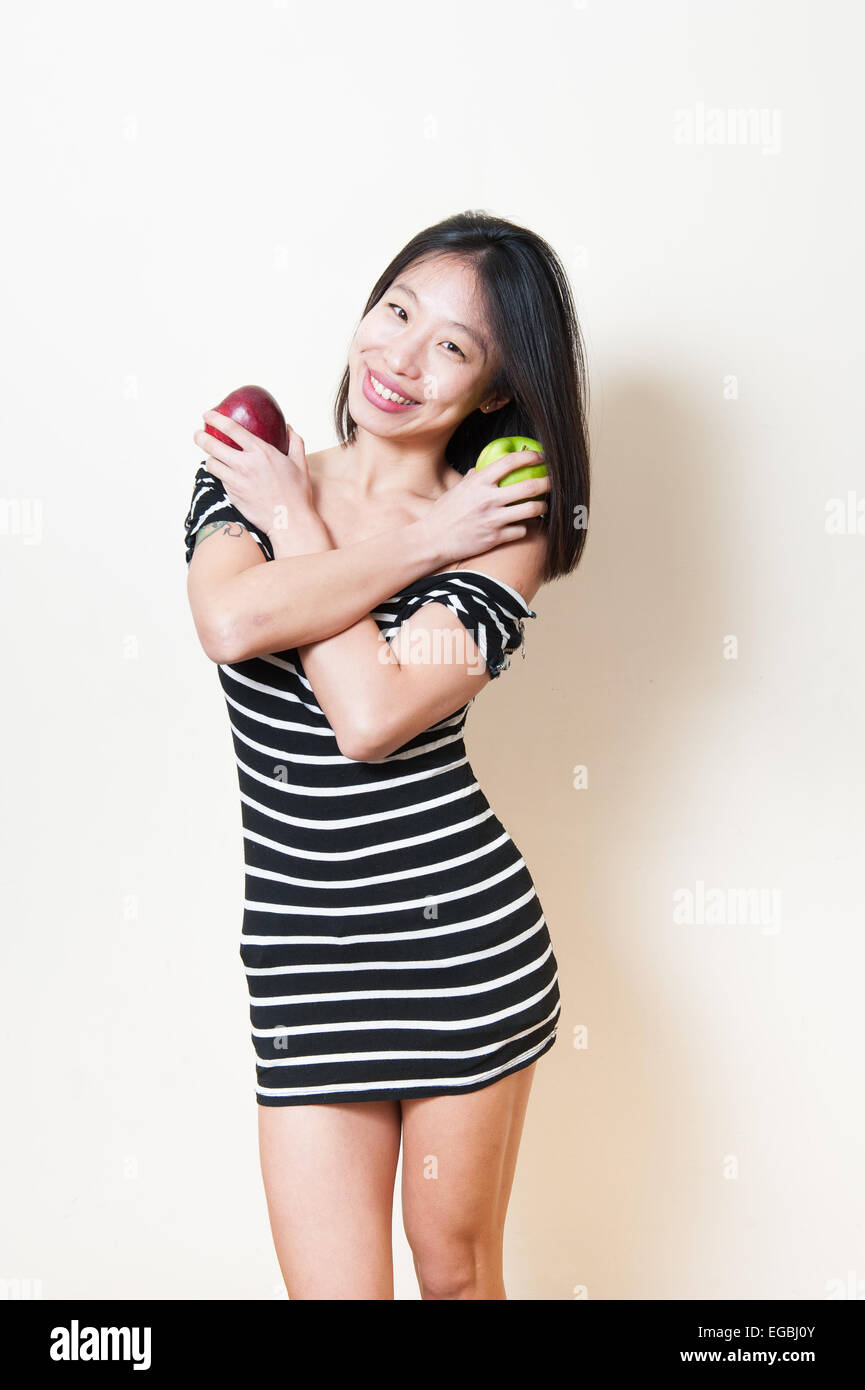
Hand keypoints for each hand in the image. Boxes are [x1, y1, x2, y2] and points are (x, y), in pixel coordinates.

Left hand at [192, 410, 320, 545]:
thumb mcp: (300, 464)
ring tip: (211, 457)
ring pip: (211, 464)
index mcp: (261, 452)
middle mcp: (245, 464)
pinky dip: (220, 475)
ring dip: (209, 459)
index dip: (216, 419)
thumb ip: (295, 442)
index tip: (208, 414)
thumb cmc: (297, 494)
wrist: (289, 521)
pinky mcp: (232, 495)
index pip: (232, 429)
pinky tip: (223, 474)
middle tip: (198, 433)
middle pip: (212, 445)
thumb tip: (289, 428)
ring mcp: (236, 481)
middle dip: (201, 437)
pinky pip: (220, 480)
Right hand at [422, 449, 549, 565]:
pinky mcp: (495, 538)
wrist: (433, 540)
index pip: (510, 462)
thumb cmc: (443, 514)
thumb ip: (474, 478)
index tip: (541, 457)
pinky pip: (521, 530)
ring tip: (544, 506)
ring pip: (532, 510)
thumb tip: (484, 469)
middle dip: (547, 482)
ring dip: (542, 507)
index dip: (530, 457)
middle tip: (553, 481)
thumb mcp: (457, 490)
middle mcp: (488, 499)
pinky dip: (524, 528)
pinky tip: (522, 526)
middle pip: (530, 486)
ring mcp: (493, 519)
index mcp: (479, 482)